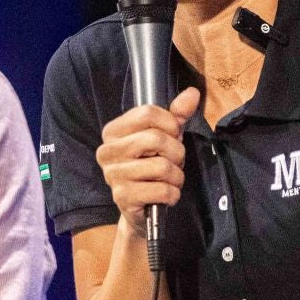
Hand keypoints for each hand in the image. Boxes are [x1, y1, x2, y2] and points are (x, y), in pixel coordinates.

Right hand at [95, 87, 199, 228]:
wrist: (140, 206)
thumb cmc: (151, 165)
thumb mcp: (165, 136)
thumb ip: (177, 114)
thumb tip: (192, 93)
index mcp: (113, 131)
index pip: (147, 113)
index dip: (170, 124)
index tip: (172, 135)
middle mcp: (107, 151)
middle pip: (156, 138)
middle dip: (176, 152)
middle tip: (174, 161)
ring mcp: (113, 175)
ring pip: (162, 166)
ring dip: (177, 175)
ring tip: (170, 179)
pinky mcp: (123, 197)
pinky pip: (162, 190)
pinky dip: (173, 193)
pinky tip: (167, 194)